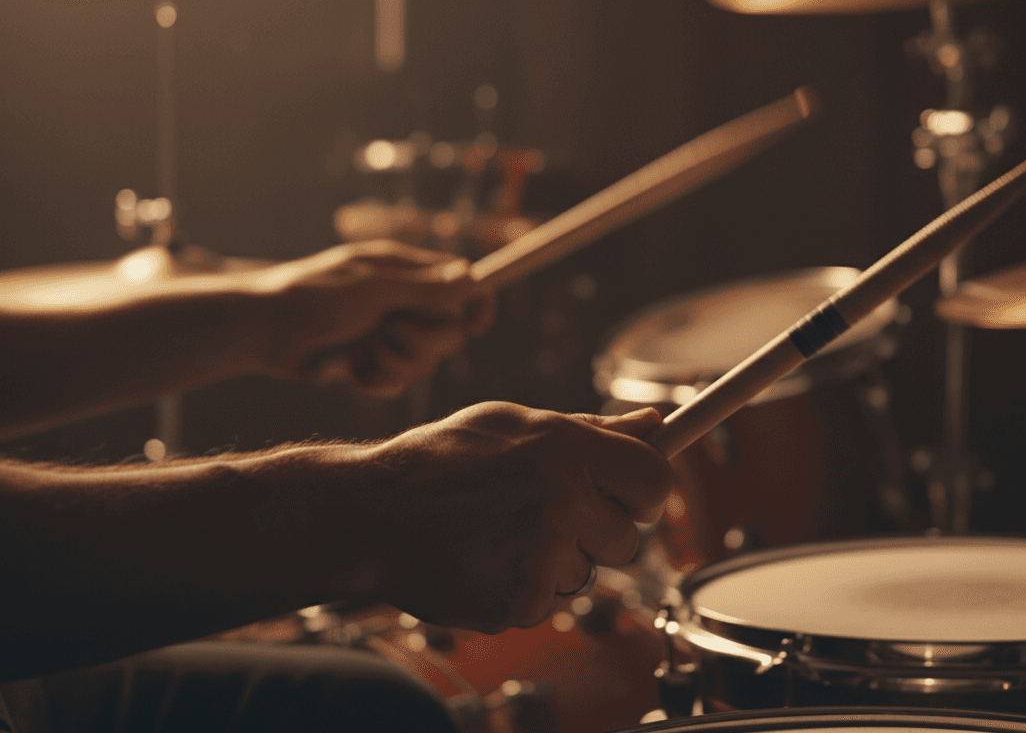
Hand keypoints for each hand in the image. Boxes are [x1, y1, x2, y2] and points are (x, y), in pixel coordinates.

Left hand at [257, 241, 494, 395]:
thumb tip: (471, 277)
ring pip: (425, 363)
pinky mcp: (370, 364)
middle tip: (390, 331)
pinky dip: (378, 380)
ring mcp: (386, 335)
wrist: (263, 330)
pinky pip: (397, 383)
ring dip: (395, 362)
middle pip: (449, 332)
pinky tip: (352, 372)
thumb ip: (423, 287)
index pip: (462, 284)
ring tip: (363, 353)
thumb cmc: (312, 295)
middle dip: (423, 340)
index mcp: (405, 272)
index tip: (477, 326)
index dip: (477, 304)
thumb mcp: (372, 287)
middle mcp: (402, 303)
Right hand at [359, 402, 672, 633]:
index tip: (629, 496)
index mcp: (565, 449)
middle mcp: (561, 502)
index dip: (646, 491)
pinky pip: (550, 601)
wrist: (369, 515)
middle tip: (544, 513)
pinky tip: (485, 560)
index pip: (655, 480)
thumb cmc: (441, 460)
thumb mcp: (512, 422)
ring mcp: (542, 558)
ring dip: (559, 560)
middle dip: (597, 531)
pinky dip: (525, 588)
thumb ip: (589, 429)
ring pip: (588, 573)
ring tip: (500, 533)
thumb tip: (655, 424)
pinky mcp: (520, 603)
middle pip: (628, 538)